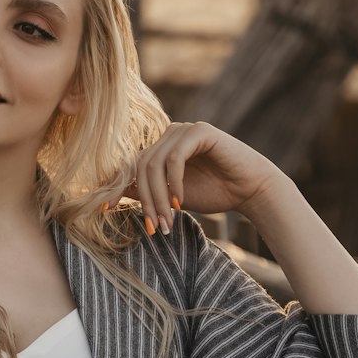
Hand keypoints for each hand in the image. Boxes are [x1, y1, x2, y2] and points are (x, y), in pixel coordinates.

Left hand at [111, 121, 293, 234]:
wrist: (251, 190)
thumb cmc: (215, 192)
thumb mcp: (173, 197)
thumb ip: (148, 191)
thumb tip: (117, 195)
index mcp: (160, 147)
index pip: (131, 164)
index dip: (116, 186)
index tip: (105, 210)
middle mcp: (169, 134)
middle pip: (140, 166)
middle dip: (145, 200)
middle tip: (154, 227)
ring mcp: (183, 130)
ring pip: (154, 164)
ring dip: (158, 196)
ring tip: (167, 220)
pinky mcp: (199, 131)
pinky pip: (175, 157)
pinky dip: (174, 182)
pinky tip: (180, 201)